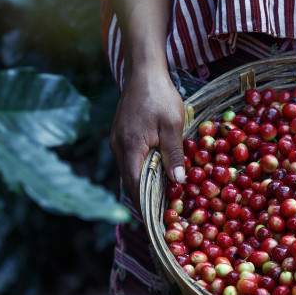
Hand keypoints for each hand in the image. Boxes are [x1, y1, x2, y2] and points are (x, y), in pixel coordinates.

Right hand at [109, 67, 186, 211]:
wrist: (143, 71)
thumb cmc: (160, 96)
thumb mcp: (173, 125)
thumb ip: (174, 154)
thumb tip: (178, 181)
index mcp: (130, 148)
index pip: (134, 186)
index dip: (144, 206)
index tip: (154, 223)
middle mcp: (119, 148)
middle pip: (130, 182)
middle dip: (144, 200)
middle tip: (161, 217)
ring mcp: (118, 141)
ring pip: (129, 171)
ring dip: (143, 186)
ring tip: (160, 201)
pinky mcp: (121, 135)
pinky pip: (130, 160)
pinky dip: (141, 171)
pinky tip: (155, 176)